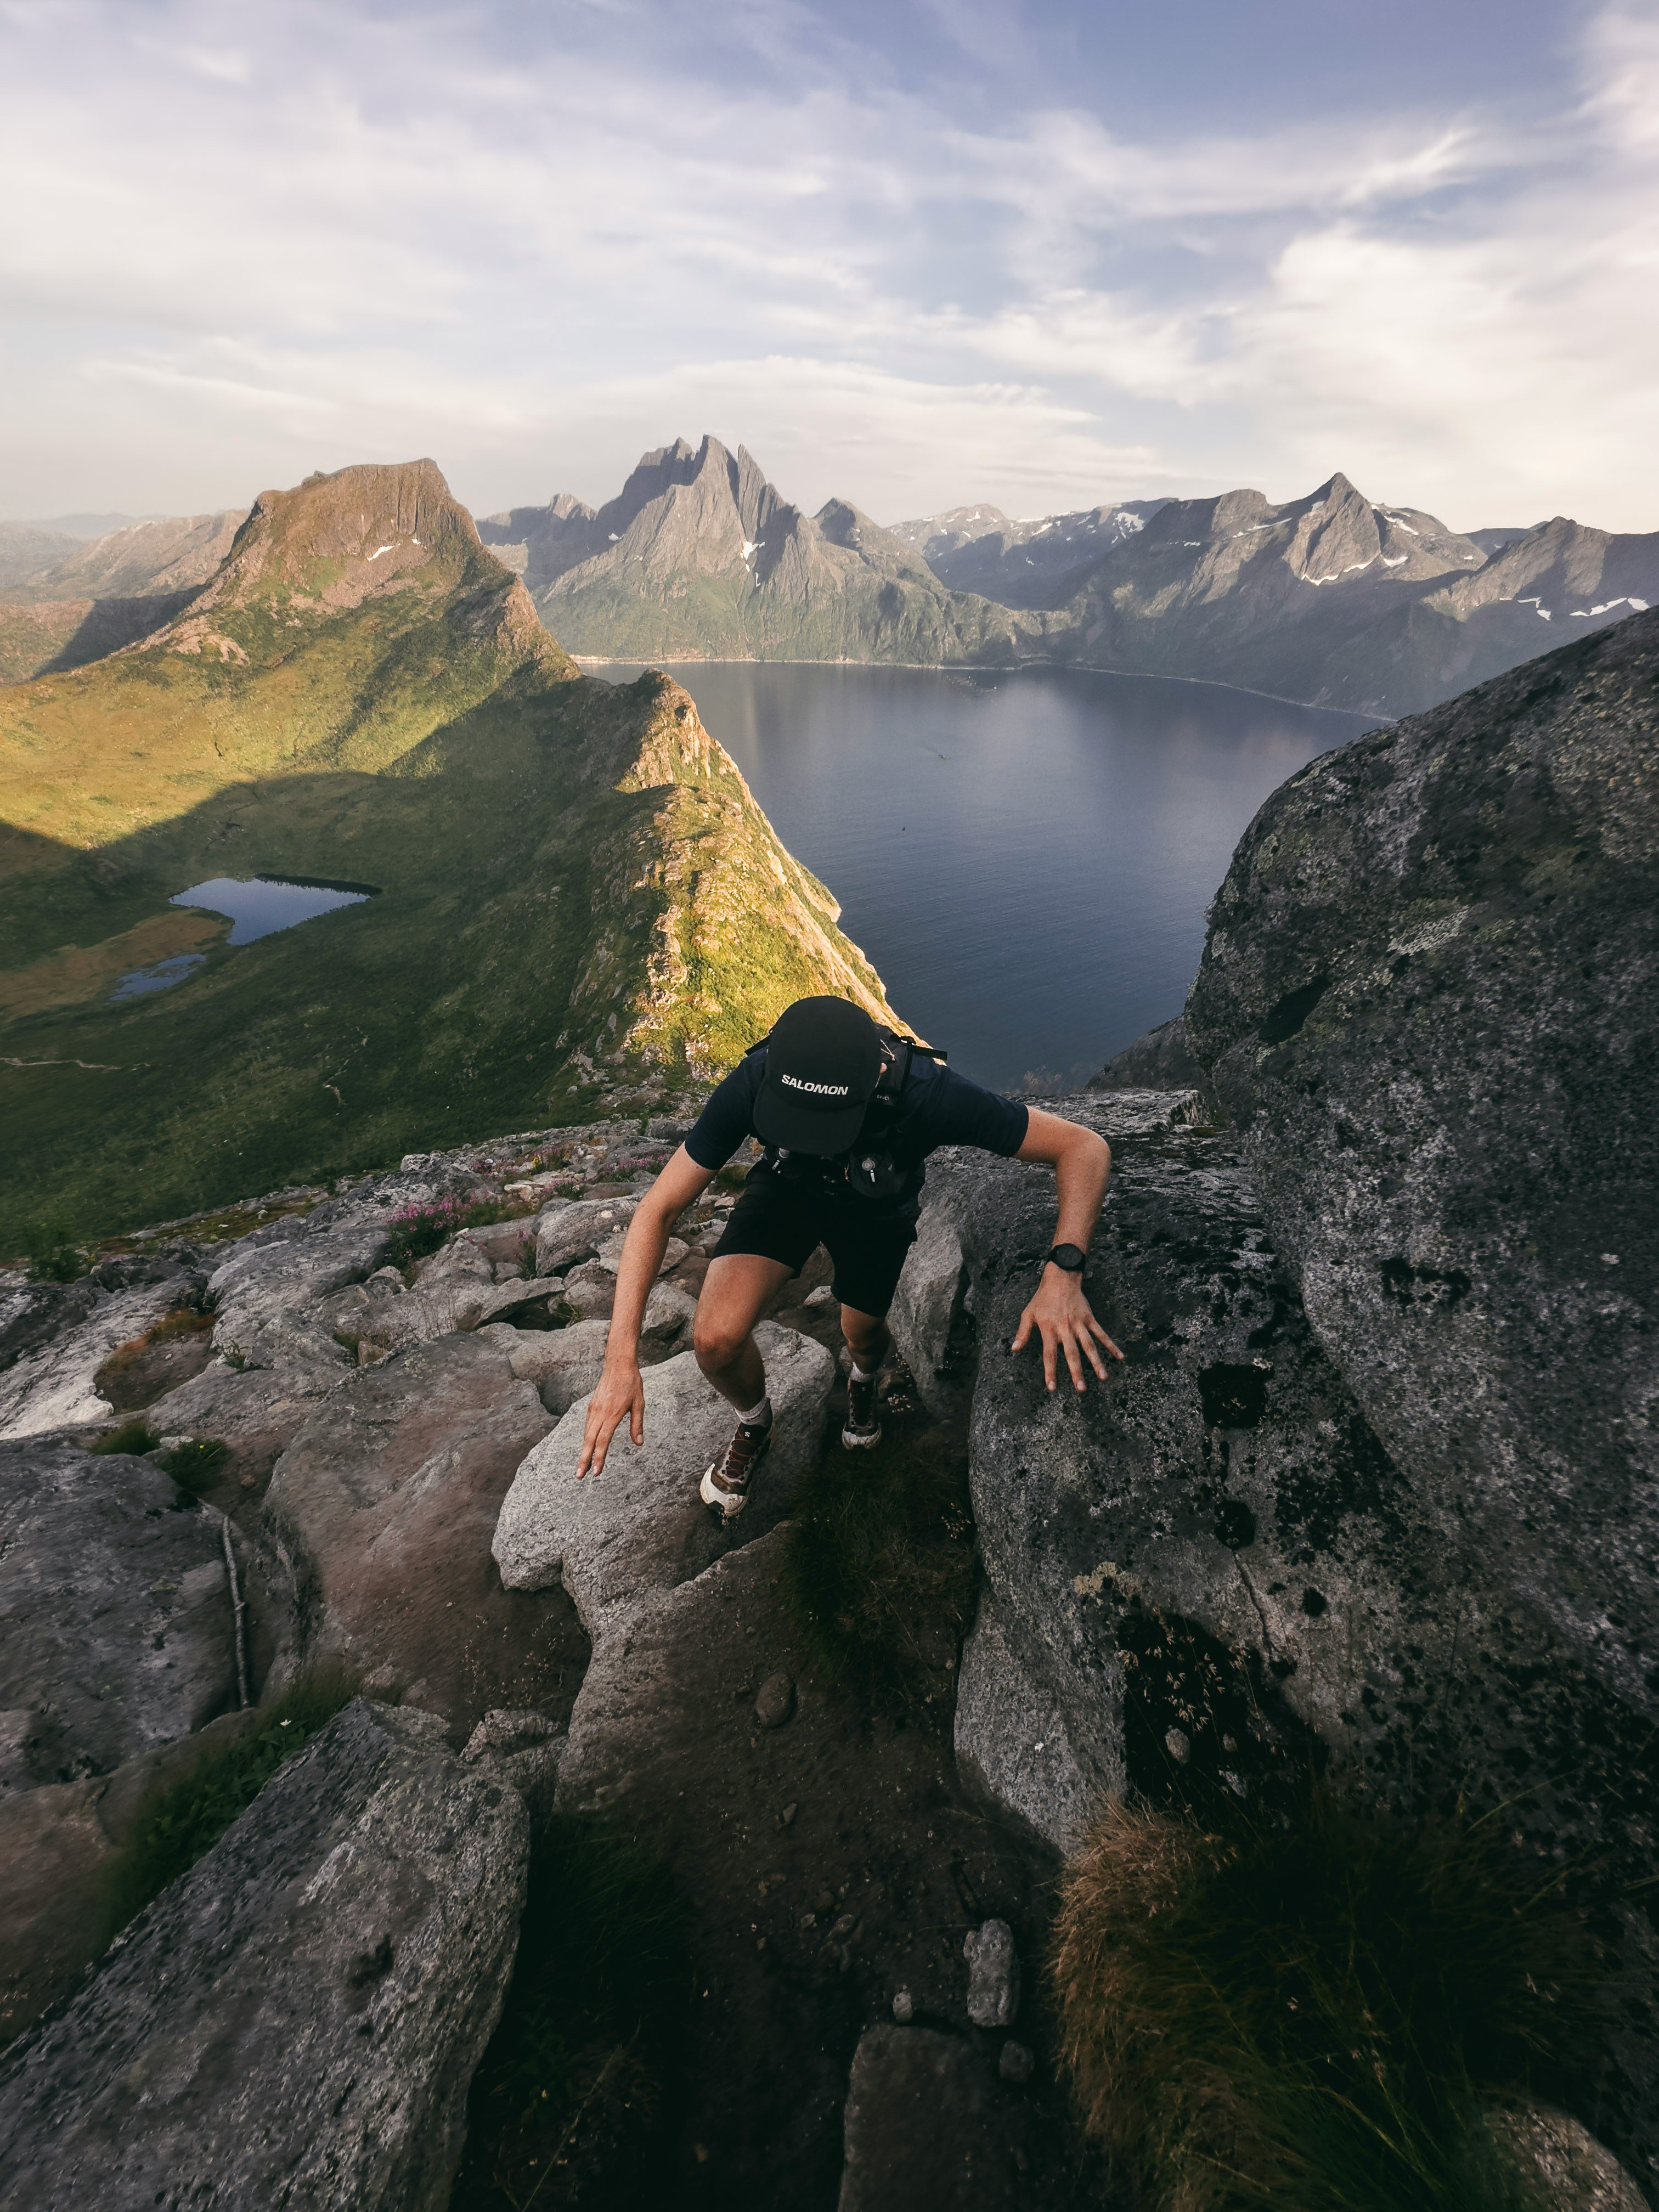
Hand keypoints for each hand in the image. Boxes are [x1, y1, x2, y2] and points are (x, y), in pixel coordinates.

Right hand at [576, 1361, 644, 1476]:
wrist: (618, 1363)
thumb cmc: (631, 1383)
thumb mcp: (639, 1404)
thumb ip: (637, 1425)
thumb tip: (639, 1443)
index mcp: (612, 1414)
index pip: (603, 1441)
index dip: (599, 1457)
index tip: (596, 1471)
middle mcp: (600, 1413)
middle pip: (589, 1441)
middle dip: (584, 1460)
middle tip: (579, 1476)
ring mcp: (594, 1409)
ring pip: (586, 1434)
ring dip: (583, 1451)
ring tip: (581, 1466)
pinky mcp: (592, 1405)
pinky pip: (587, 1425)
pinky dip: (585, 1438)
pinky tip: (586, 1445)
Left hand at [1012, 1263, 1123, 1392]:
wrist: (1060, 1279)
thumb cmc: (1042, 1299)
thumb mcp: (1028, 1314)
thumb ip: (1022, 1333)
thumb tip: (1014, 1350)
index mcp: (1049, 1329)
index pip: (1049, 1354)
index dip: (1050, 1372)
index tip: (1052, 1387)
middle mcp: (1065, 1328)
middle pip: (1072, 1353)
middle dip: (1076, 1372)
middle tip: (1081, 1389)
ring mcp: (1079, 1324)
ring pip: (1089, 1346)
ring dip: (1096, 1362)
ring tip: (1103, 1377)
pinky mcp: (1089, 1319)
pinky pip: (1101, 1333)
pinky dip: (1111, 1345)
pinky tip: (1119, 1356)